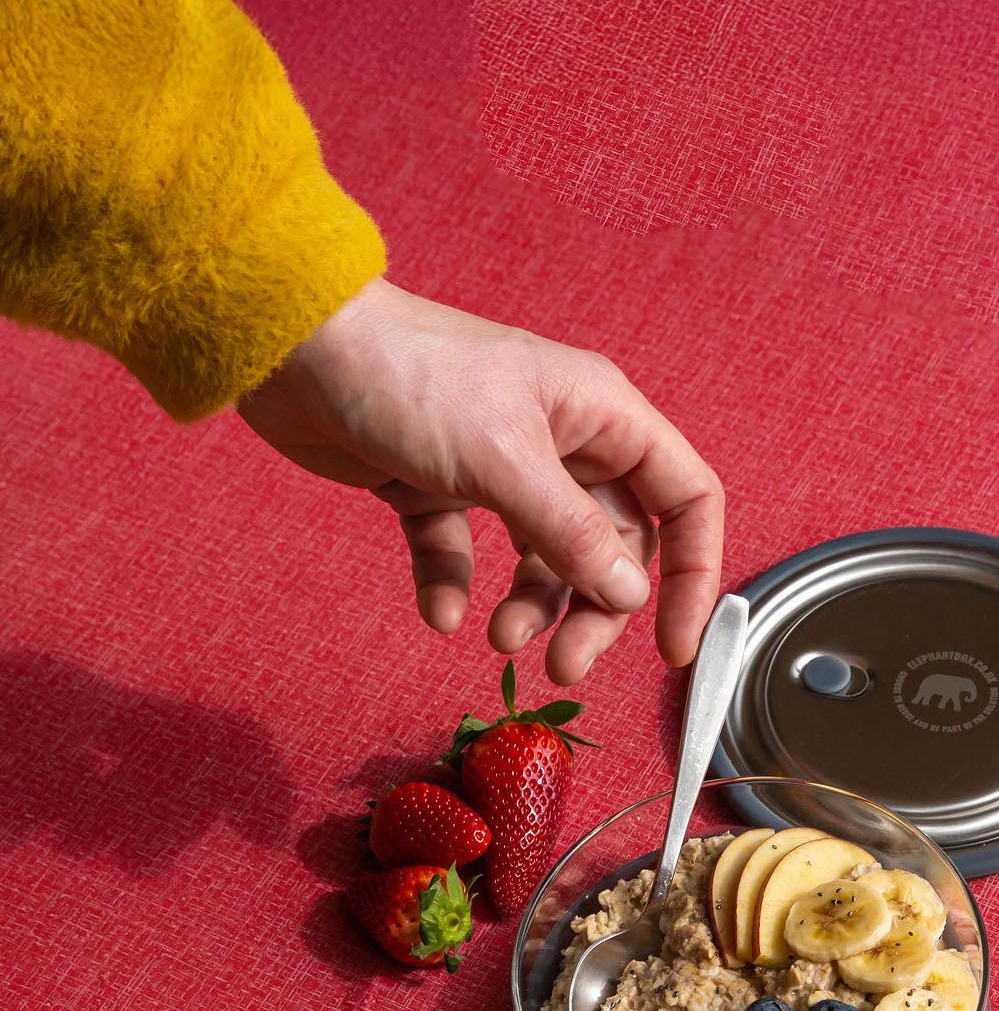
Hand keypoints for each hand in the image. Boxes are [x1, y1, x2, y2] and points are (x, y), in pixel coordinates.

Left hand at [237, 278, 723, 682]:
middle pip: (613, 546)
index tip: (673, 644)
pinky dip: (453, 586)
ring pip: (543, 558)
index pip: (684, 499)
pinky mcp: (436, 485)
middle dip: (592, 610)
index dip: (693, 573)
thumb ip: (573, 534)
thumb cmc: (407, 376)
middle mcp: (561, 440)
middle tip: (563, 664)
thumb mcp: (504, 462)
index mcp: (599, 415)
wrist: (293, 346)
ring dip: (529, 607)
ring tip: (496, 641)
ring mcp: (498, 465)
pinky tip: (438, 612)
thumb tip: (629, 593)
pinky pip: (463, 553)